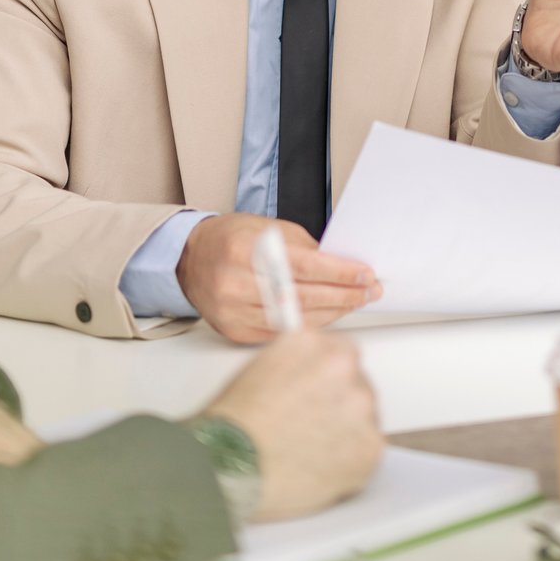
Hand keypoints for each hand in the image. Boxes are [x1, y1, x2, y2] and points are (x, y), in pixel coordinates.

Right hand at [177, 213, 381, 343]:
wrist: (191, 260)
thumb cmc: (232, 239)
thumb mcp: (269, 228)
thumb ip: (304, 248)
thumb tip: (343, 267)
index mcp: (246, 250)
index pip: (304, 266)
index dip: (339, 273)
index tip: (365, 275)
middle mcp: (237, 283)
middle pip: (303, 295)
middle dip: (343, 295)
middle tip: (369, 291)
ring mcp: (235, 311)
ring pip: (295, 318)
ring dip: (332, 312)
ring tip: (354, 302)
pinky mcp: (235, 331)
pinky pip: (282, 332)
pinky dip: (309, 324)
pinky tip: (328, 315)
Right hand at [202, 329, 384, 521]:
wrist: (228, 466)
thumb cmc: (232, 429)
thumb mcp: (260, 372)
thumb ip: (297, 365)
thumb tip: (312, 374)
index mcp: (314, 343)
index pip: (340, 354)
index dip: (328, 381)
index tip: (321, 395)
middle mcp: (344, 367)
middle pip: (356, 385)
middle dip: (338, 407)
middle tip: (309, 429)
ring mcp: (362, 407)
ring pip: (364, 420)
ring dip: (345, 434)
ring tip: (307, 453)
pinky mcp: (369, 447)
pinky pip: (366, 453)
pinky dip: (348, 464)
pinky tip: (317, 469)